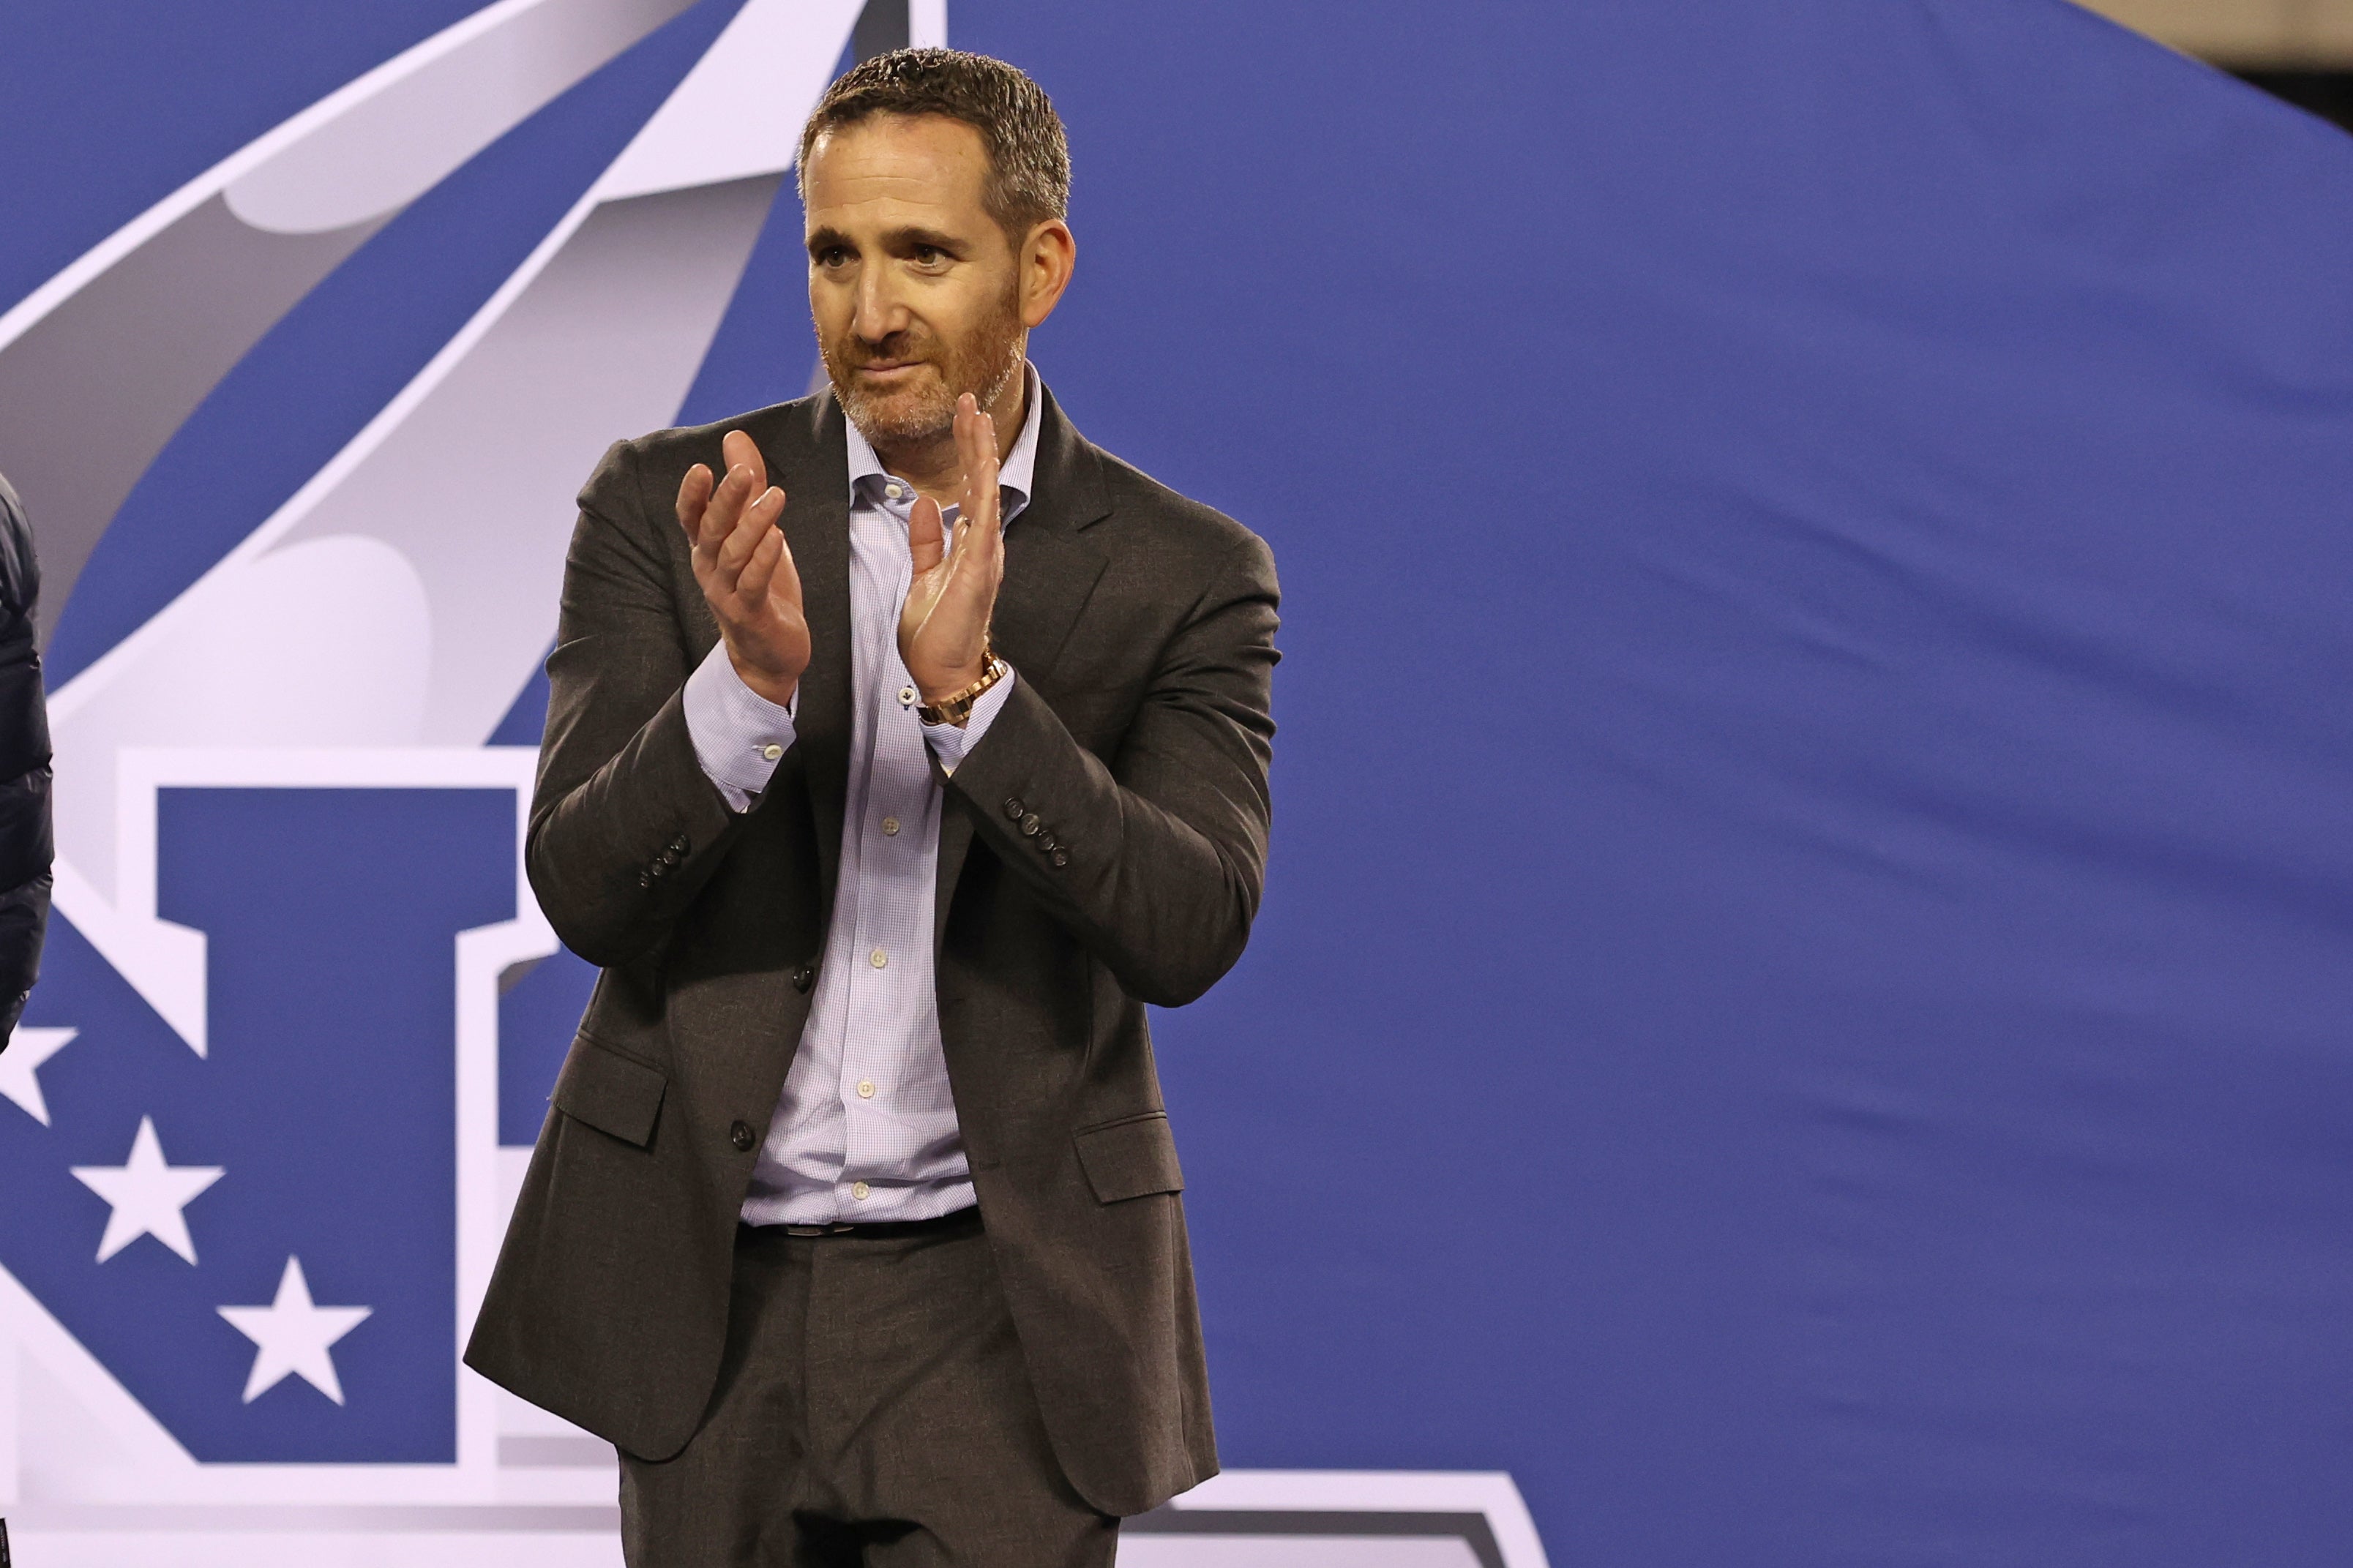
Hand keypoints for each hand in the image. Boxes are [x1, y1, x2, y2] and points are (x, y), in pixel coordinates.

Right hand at [677, 430, 808, 706]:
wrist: (770, 651)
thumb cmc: (761, 585)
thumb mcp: (755, 529)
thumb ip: (747, 486)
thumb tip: (735, 437)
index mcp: (707, 548)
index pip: (690, 516)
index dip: (692, 494)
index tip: (701, 467)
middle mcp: (709, 568)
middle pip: (712, 529)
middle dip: (726, 500)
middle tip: (744, 473)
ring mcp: (725, 592)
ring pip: (734, 554)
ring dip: (754, 524)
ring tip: (776, 496)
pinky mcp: (749, 613)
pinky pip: (753, 583)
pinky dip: (764, 559)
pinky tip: (778, 536)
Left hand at [899, 394, 1005, 704]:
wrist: (943, 671)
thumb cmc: (936, 632)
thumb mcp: (924, 576)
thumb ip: (928, 542)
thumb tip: (926, 504)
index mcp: (968, 544)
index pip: (969, 487)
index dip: (966, 450)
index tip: (962, 415)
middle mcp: (982, 545)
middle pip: (980, 481)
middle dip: (975, 439)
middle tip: (969, 399)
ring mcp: (984, 556)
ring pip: (987, 494)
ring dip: (983, 456)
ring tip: (978, 418)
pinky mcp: (979, 572)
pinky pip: (985, 526)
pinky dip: (985, 495)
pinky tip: (983, 468)